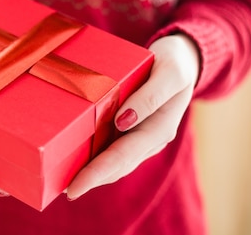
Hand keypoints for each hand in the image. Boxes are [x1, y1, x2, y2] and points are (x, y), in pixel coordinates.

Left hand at [66, 34, 199, 199]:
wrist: (184, 59)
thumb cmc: (174, 63)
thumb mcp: (169, 73)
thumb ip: (150, 97)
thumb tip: (123, 121)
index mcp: (160, 128)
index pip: (124, 155)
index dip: (98, 172)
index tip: (75, 186)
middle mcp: (151, 139)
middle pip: (119, 165)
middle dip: (92, 179)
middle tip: (66, 190)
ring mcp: (143, 137)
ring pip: (117, 162)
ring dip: (94, 174)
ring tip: (68, 182)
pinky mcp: (135, 131)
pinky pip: (115, 149)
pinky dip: (98, 159)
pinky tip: (80, 163)